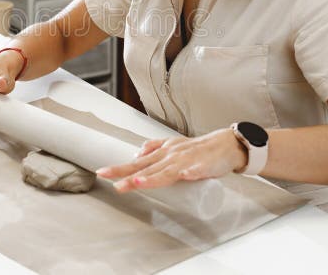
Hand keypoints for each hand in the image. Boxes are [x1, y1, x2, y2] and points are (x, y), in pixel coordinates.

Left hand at [95, 128, 247, 192]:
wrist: (225, 145)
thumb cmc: (198, 148)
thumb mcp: (173, 146)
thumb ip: (155, 148)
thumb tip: (137, 153)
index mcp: (163, 153)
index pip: (137, 163)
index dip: (120, 168)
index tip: (102, 172)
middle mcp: (171, 156)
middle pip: (147, 168)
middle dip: (127, 175)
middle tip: (110, 180)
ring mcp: (186, 160)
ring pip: (167, 171)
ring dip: (152, 177)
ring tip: (137, 183)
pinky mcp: (203, 166)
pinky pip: (196, 170)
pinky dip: (190, 173)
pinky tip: (185, 176)